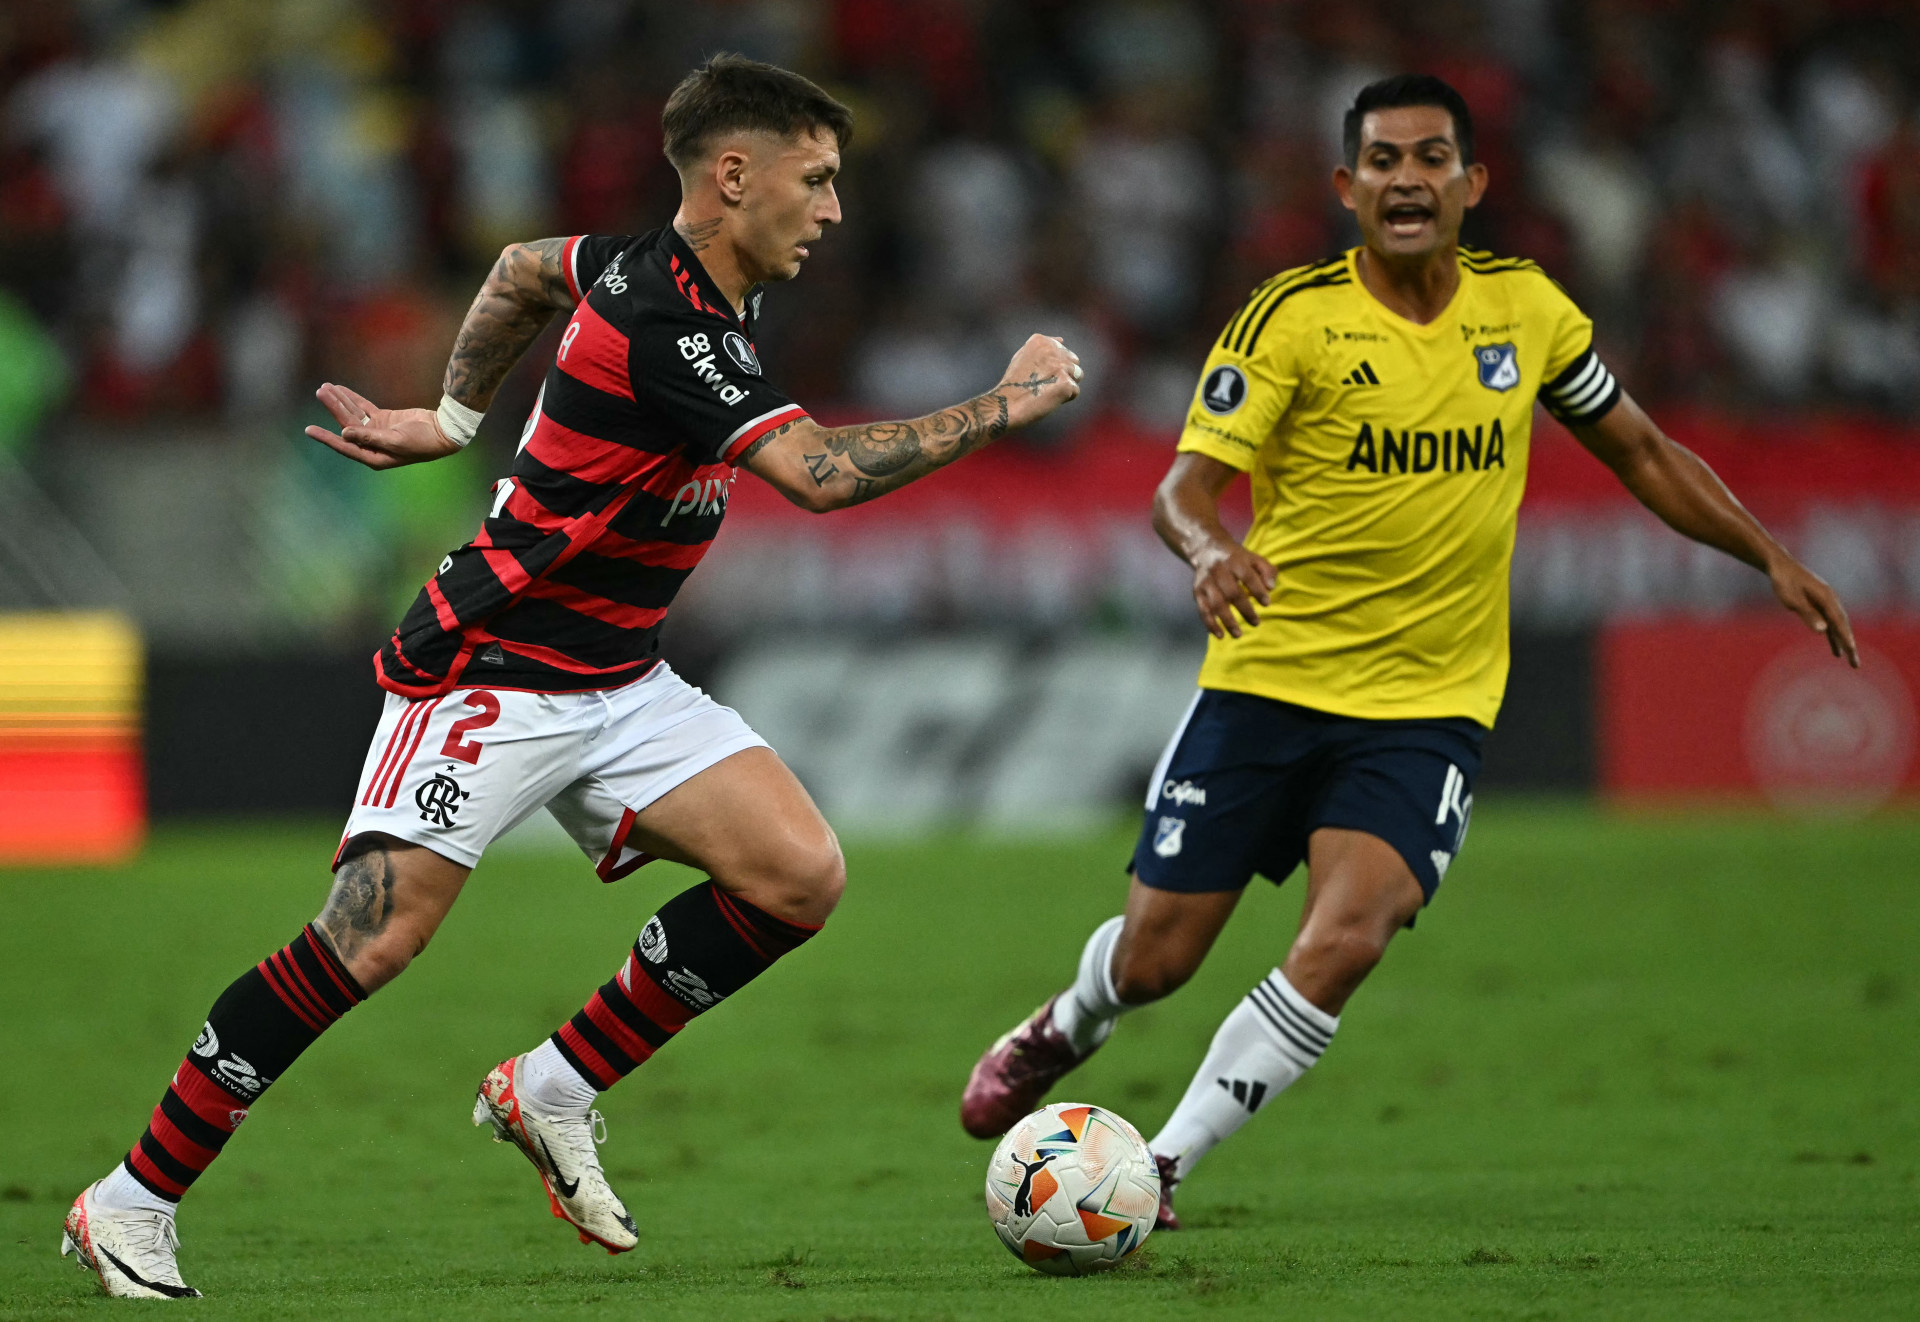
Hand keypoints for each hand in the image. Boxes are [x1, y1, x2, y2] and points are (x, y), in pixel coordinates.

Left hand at [304, 383, 461, 469]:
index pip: (345, 445)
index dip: (326, 437)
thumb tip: (345, 433)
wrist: (443, 432)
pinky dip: (352, 398)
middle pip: (347, 424)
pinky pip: (363, 408)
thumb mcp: (395, 441)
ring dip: (340, 401)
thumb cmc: (422, 442)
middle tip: (320, 392)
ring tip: (325, 387)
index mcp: (373, 456)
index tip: (309, 430)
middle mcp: (371, 444)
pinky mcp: (384, 420)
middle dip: (333, 408)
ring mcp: (377, 431)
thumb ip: (370, 437)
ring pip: (353, 414)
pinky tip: (340, 390)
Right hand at [997, 334, 1081, 428]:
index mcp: (1042, 341)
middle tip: (1047, 385)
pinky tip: (1049, 400)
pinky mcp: (1066, 383)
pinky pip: (1075, 391)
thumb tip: (1061, 340)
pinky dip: (1065, 398)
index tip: (1043, 375)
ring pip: (1078, 375)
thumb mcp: (1023, 356)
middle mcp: (1053, 350)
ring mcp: (1061, 366)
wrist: (1006, 404)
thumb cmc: (1013, 383)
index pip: (1063, 350)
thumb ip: (1043, 347)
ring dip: (1067, 385)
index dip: (1055, 365)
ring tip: (1049, 391)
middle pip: (1073, 361)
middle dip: (1065, 373)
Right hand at [1191, 538, 1276, 638]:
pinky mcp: (1197, 592)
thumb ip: (1267, 570)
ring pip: (1216, 603)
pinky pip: (1203, 610)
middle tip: (1256, 623)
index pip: (1247, 576)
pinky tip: (1220, 635)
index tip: (1267, 604)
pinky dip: (1210, 624)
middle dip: (1245, 609)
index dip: (1257, 590)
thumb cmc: (1236, 558)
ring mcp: (1206, 582)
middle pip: (1232, 592)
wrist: (1206, 549)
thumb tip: (1271, 588)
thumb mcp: (1253, 558)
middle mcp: (1219, 571)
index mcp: (1235, 561)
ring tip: (1238, 634)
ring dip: (1227, 621)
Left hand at [1769, 553, 1859, 666]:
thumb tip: (1823, 631)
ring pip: (1838, 626)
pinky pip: (1829, 624)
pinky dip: (1833, 637)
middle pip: (1843, 626)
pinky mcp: (1820, 604)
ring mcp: (1826, 602)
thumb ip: (1808, 614)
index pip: (1838, 622)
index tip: (1852, 651)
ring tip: (1850, 661)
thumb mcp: (1793, 600)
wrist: (1780, 566)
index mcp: (1826, 598)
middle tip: (1856, 665)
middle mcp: (1831, 600)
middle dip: (1849, 646)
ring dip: (1844, 643)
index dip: (1845, 638)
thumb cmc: (1784, 582)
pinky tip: (1834, 650)